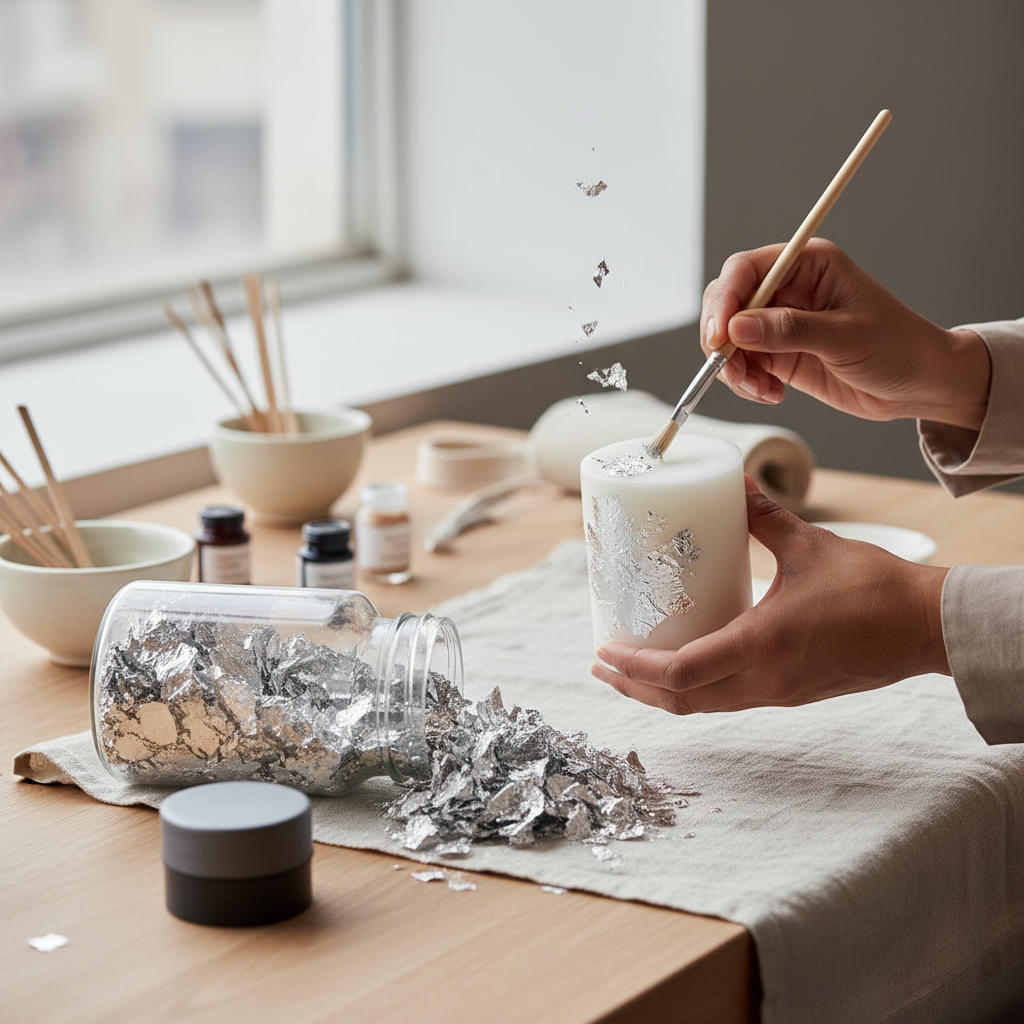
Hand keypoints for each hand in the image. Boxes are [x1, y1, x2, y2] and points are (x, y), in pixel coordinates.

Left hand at [591, 478, 949, 714]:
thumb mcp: (809, 545)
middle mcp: (764, 680)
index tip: (604, 652)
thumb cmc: (874, 587)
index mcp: (761, 645)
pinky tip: (685, 665)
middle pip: (681, 701)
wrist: (927, 627)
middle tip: (603, 665)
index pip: (680, 674)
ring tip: (632, 669)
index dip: (634, 669)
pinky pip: (728, 699)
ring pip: (704, 705)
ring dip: (662, 693)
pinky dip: (695, 690)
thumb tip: (735, 485)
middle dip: (634, 688)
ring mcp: (778, 693)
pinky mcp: (791, 693)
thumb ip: (764, 516)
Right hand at [701, 238, 989, 431]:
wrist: (918, 385)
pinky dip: (746, 383)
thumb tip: (737, 328)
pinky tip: (770, 394)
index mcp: (809, 265)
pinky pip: (743, 364)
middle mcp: (789, 290)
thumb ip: (789, 331)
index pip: (747, 269)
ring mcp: (780, 323)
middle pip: (728, 302)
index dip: (725, 299)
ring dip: (733, 367)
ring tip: (759, 388)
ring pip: (729, 338)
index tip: (719, 336)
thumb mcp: (845, 336)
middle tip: (728, 367)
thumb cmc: (898, 347)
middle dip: (721, 337)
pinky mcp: (778, 354)